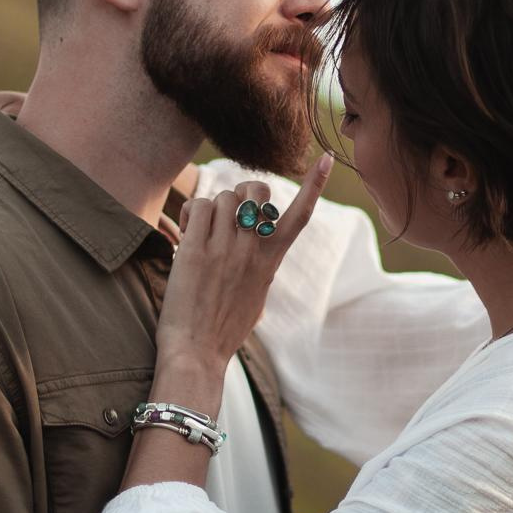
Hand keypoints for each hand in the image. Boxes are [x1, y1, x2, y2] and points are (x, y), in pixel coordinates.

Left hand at [153, 155, 332, 375]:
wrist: (197, 354)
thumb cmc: (223, 330)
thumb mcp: (256, 298)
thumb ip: (260, 268)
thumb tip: (260, 253)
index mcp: (271, 262)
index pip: (300, 216)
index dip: (315, 185)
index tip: (327, 159)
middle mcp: (252, 251)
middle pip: (257, 191)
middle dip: (243, 191)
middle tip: (229, 212)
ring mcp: (225, 249)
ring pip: (225, 196)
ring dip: (212, 208)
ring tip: (201, 234)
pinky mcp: (196, 250)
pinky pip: (198, 207)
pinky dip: (191, 215)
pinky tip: (185, 235)